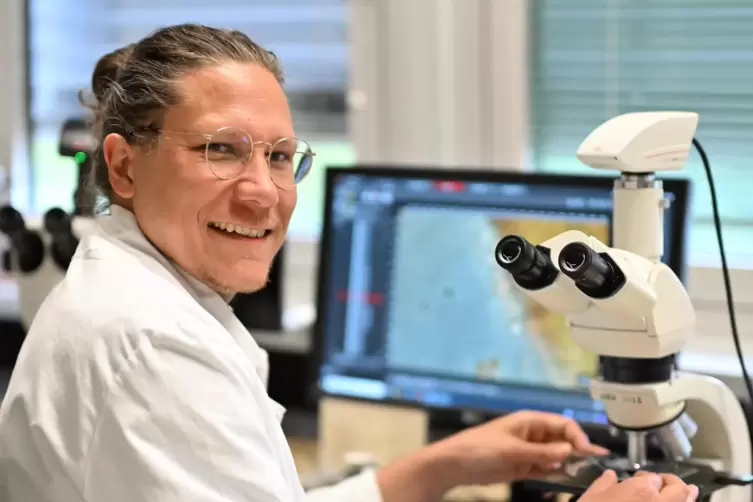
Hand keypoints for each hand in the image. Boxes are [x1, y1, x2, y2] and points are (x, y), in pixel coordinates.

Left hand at [428, 410, 608, 485]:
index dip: (577, 435)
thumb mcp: (511, 450)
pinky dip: (557, 473)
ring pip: (557, 455)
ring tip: (588, 471)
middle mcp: (532, 434)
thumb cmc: (479, 448)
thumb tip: (570, 451)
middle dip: (578, 449)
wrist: (454, 465)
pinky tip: (569, 477)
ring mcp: (528, 451)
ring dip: (570, 462)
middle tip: (598, 462)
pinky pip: (546, 468)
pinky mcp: (523, 466)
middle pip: (562, 439)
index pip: (561, 424)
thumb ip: (540, 453)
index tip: (587, 451)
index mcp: (529, 421)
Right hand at [580, 470, 698, 501]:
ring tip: (691, 490)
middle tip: (664, 483)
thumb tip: (610, 476)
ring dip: (689, 495)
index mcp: (640, 490)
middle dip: (672, 482)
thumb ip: (604, 485)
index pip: (652, 478)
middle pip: (677, 488)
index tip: (639, 480)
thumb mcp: (591, 499)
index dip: (646, 478)